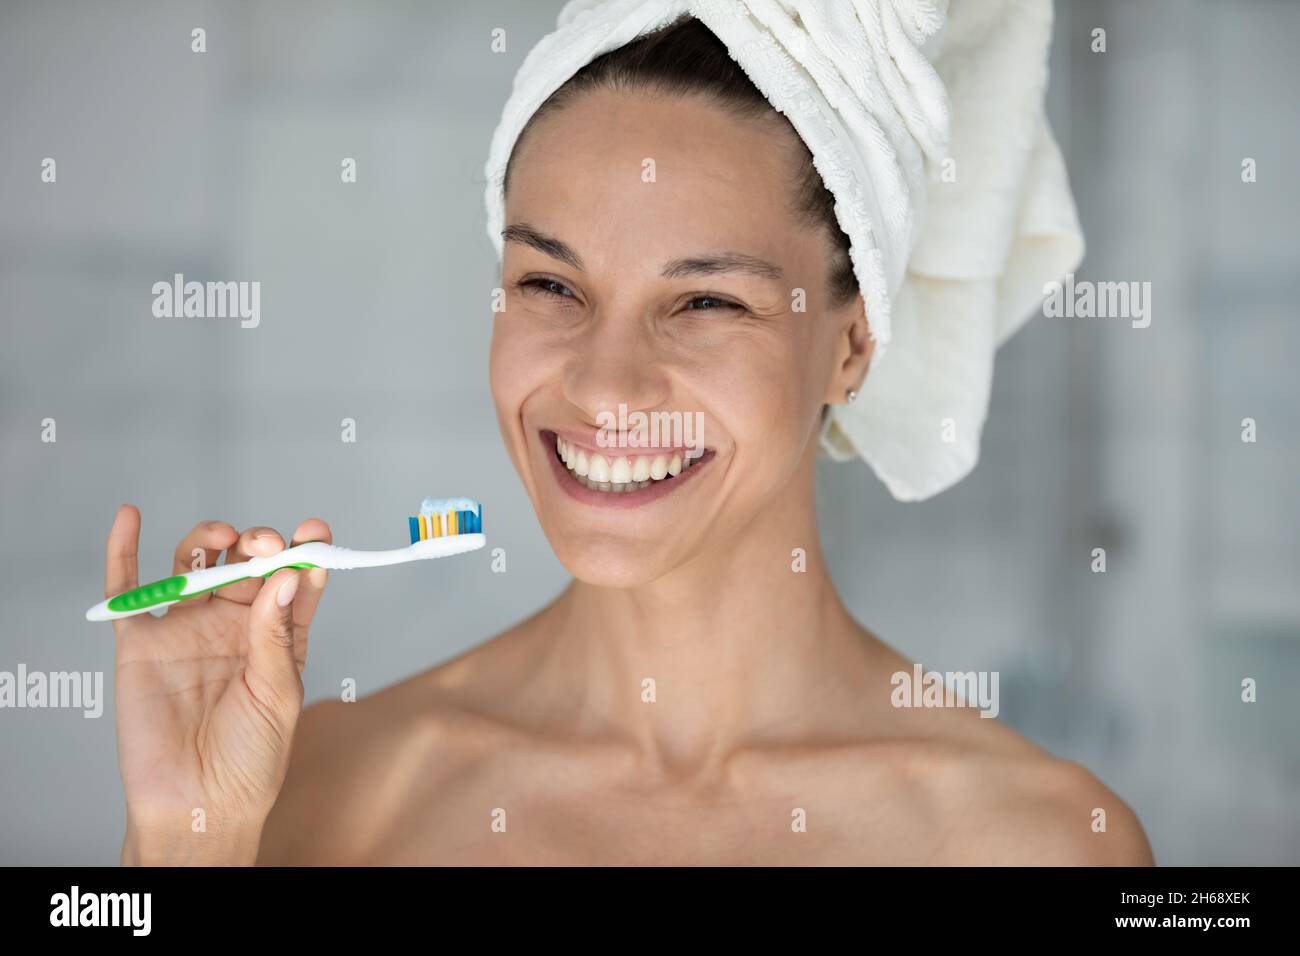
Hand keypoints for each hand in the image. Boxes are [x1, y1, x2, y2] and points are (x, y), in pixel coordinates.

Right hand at [105, 505, 330, 864]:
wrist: (200, 805)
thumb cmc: (251, 758)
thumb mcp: (279, 694)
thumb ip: (276, 636)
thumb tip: (284, 576)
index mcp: (276, 636)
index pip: (293, 581)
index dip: (305, 553)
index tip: (315, 533)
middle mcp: (233, 626)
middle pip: (246, 565)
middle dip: (259, 544)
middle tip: (266, 544)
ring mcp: (186, 630)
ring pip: (195, 566)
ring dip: (209, 541)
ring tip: (226, 540)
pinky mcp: (141, 644)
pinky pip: (128, 592)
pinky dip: (125, 552)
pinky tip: (131, 517)